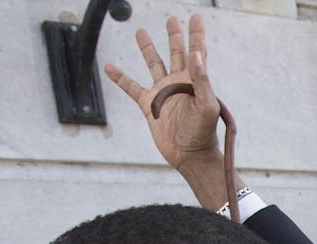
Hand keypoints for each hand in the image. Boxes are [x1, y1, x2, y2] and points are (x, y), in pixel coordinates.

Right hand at [104, 14, 229, 204]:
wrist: (189, 155)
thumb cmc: (203, 132)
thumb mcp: (207, 104)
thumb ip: (202, 79)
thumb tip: (195, 53)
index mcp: (194, 80)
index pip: (197, 51)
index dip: (196, 33)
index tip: (195, 16)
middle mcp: (178, 83)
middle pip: (176, 52)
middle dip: (175, 35)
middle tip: (171, 19)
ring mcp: (162, 93)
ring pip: (153, 64)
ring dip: (147, 48)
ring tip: (140, 31)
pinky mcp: (148, 106)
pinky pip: (130, 87)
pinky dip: (119, 77)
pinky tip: (109, 67)